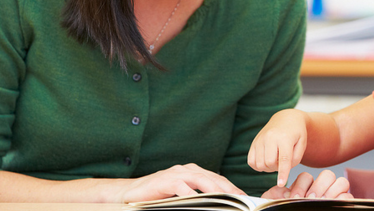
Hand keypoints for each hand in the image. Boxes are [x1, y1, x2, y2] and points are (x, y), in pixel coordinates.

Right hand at [117, 164, 244, 202]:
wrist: (129, 193)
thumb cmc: (157, 196)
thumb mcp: (181, 195)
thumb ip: (197, 196)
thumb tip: (218, 204)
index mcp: (193, 171)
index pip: (217, 178)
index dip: (231, 187)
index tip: (244, 197)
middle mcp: (186, 170)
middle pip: (212, 178)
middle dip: (228, 188)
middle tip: (240, 199)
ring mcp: (175, 174)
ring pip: (200, 180)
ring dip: (215, 190)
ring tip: (227, 199)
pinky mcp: (164, 181)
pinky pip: (181, 187)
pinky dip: (191, 193)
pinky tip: (199, 201)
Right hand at [248, 109, 307, 186]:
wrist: (285, 118)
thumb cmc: (296, 133)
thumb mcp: (302, 144)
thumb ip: (295, 158)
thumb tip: (283, 170)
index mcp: (285, 138)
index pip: (283, 159)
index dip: (282, 173)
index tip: (281, 184)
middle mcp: (270, 137)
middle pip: (269, 162)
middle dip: (276, 168)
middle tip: (281, 163)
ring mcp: (260, 139)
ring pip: (259, 163)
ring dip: (267, 168)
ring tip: (274, 161)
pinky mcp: (254, 142)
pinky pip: (251, 161)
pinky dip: (258, 166)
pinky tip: (265, 161)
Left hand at [261, 170, 351, 199]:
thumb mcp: (275, 203)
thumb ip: (274, 194)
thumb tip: (259, 191)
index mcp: (302, 189)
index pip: (307, 177)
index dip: (301, 185)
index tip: (294, 197)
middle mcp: (318, 191)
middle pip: (327, 175)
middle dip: (319, 185)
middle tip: (310, 199)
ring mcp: (330, 197)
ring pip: (340, 183)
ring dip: (333, 190)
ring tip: (322, 200)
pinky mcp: (340, 204)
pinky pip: (349, 196)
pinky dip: (344, 197)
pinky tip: (333, 202)